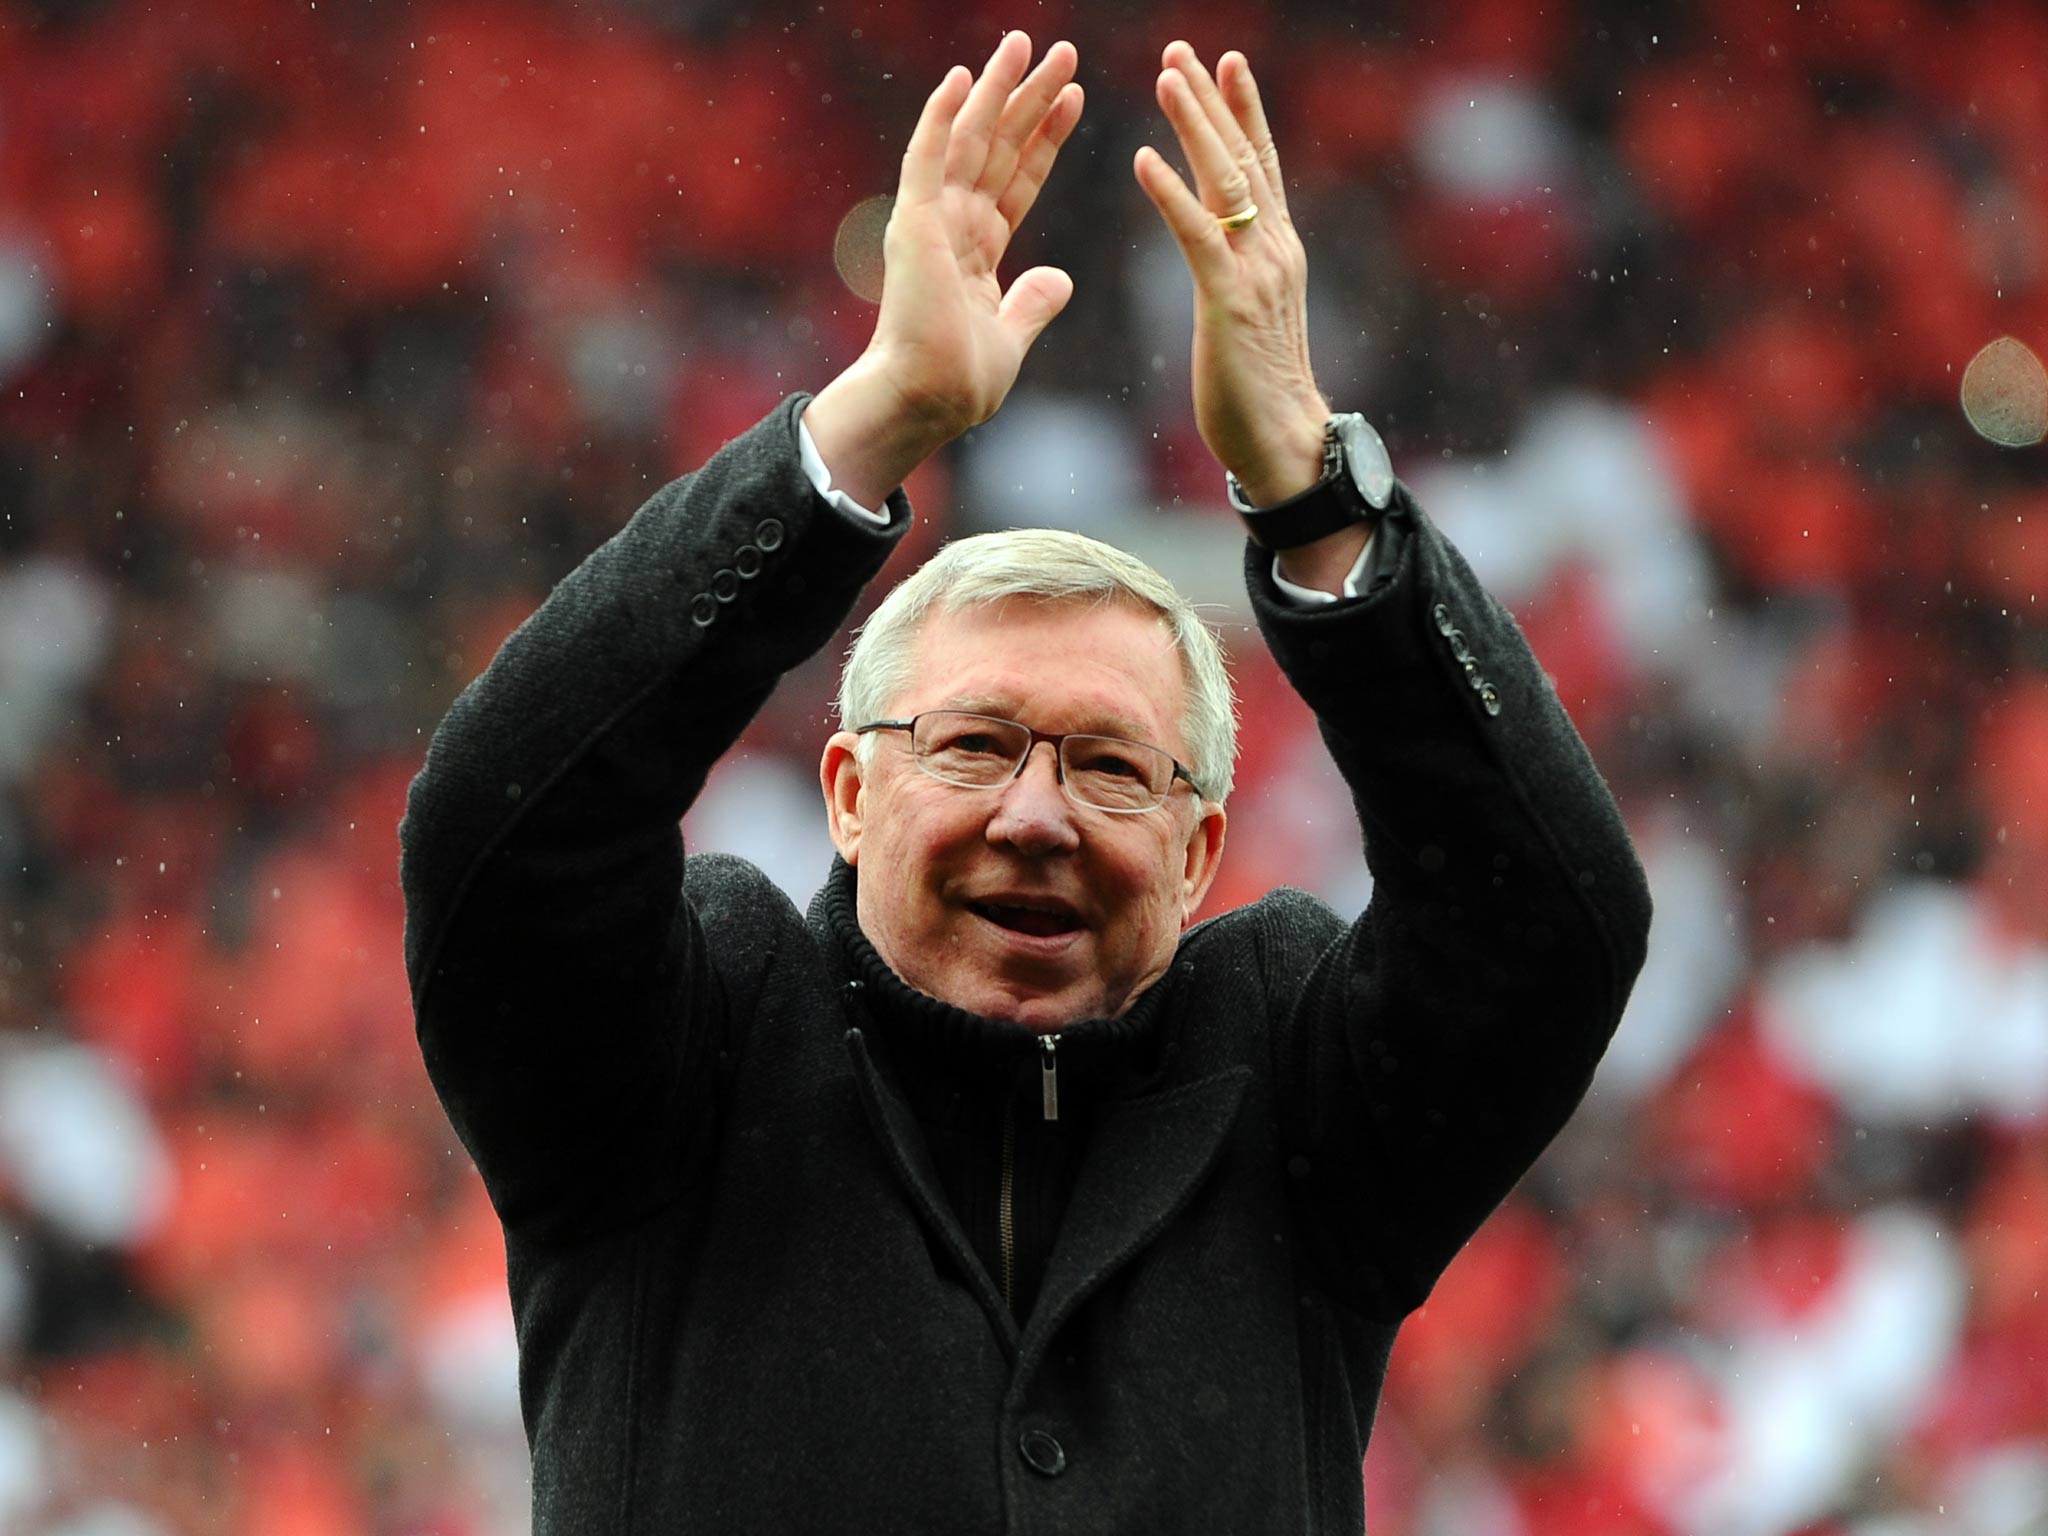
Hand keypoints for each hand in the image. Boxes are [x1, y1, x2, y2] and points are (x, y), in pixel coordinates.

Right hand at [806, 34, 1082, 508]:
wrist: (927, 401)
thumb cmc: (958, 384)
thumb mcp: (1011, 337)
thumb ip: (1032, 303)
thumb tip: (1061, 278)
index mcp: (976, 252)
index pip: (1018, 179)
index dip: (1046, 138)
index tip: (1075, 98)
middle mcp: (953, 227)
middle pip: (999, 147)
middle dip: (1030, 97)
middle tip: (1062, 50)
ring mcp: (931, 221)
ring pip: (970, 139)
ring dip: (997, 88)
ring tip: (1027, 42)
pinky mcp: (914, 223)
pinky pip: (928, 157)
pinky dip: (942, 115)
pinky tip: (962, 74)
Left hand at [1134, 44, 1329, 508]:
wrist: (1284, 441)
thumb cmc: (1257, 392)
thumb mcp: (1249, 317)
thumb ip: (1238, 275)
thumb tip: (1223, 257)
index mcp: (1276, 250)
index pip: (1260, 166)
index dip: (1242, 112)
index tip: (1224, 63)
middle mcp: (1274, 248)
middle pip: (1243, 156)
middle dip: (1211, 100)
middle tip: (1182, 49)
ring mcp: (1256, 270)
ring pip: (1224, 180)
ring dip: (1194, 124)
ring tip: (1166, 77)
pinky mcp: (1230, 300)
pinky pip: (1197, 234)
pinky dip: (1170, 193)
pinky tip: (1143, 158)